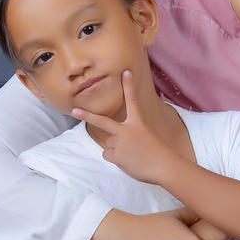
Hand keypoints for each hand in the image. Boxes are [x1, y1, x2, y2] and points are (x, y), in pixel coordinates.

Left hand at [73, 70, 176, 184]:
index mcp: (138, 123)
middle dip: (87, 116)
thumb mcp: (146, 138)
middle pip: (102, 122)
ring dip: (118, 151)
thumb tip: (111, 145)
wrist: (165, 167)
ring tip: (134, 156)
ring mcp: (119, 143)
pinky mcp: (116, 155)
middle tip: (74, 111)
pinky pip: (109, 156)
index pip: (132, 101)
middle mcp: (126, 130)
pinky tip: (129, 161)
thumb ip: (129, 137)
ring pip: (110, 144)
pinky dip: (117, 160)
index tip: (125, 72)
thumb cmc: (158, 154)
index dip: (129, 86)